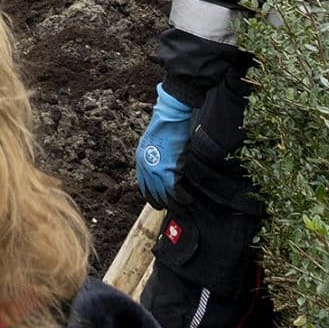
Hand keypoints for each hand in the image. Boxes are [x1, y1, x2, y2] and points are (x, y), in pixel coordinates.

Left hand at [135, 86, 192, 203]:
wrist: (169, 118)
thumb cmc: (165, 128)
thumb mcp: (153, 144)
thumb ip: (155, 158)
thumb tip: (164, 170)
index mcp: (140, 161)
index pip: (144, 186)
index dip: (153, 196)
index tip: (161, 202)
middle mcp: (145, 168)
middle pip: (153, 194)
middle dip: (164, 204)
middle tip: (175, 209)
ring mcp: (156, 171)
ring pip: (165, 196)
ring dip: (175, 204)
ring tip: (184, 207)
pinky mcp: (169, 172)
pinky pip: (176, 192)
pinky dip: (183, 198)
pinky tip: (189, 199)